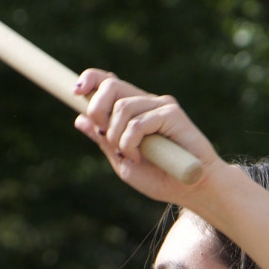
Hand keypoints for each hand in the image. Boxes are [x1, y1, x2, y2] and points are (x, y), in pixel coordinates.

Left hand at [73, 70, 218, 205]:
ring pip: (122, 107)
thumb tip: (79, 119)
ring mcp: (159, 105)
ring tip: (131, 155)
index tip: (76, 91)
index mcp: (132, 110)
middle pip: (110, 85)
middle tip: (105, 136)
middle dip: (97, 110)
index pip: (108, 82)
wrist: (191, 188)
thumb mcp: (123, 162)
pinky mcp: (172, 113)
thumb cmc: (160, 178)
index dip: (90, 80)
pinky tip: (141, 156)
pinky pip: (137, 122)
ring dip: (116, 137)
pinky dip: (131, 143)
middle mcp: (145, 102)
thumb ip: (104, 141)